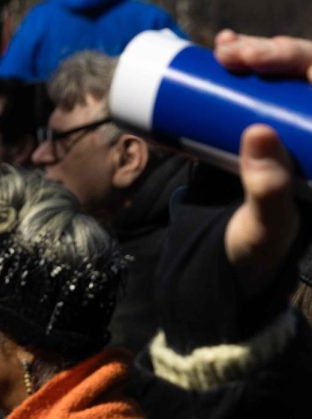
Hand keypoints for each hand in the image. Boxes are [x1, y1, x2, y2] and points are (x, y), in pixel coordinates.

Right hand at [209, 32, 311, 293]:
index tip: (258, 59)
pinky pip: (259, 90)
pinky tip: (226, 50)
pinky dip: (243, 66)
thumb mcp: (269, 222)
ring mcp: (290, 129)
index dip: (298, 58)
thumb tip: (258, 131)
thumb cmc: (263, 245)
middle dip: (270, 51)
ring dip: (256, 53)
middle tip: (228, 56)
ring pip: (283, 76)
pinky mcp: (265, 133)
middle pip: (305, 72)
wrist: (239, 262)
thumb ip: (268, 187)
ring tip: (222, 50)